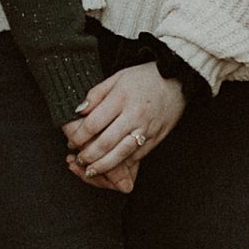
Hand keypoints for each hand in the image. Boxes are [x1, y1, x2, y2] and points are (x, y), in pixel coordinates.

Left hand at [64, 63, 185, 182]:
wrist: (177, 79)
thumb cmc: (145, 77)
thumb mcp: (117, 77)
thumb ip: (96, 94)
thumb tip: (78, 111)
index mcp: (121, 98)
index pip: (93, 124)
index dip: (78, 136)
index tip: (71, 142)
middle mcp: (134, 116)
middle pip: (105, 143)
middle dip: (88, 155)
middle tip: (78, 159)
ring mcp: (146, 129)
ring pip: (121, 154)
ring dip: (103, 166)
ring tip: (91, 170)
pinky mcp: (156, 138)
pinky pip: (137, 156)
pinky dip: (123, 164)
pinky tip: (112, 167)